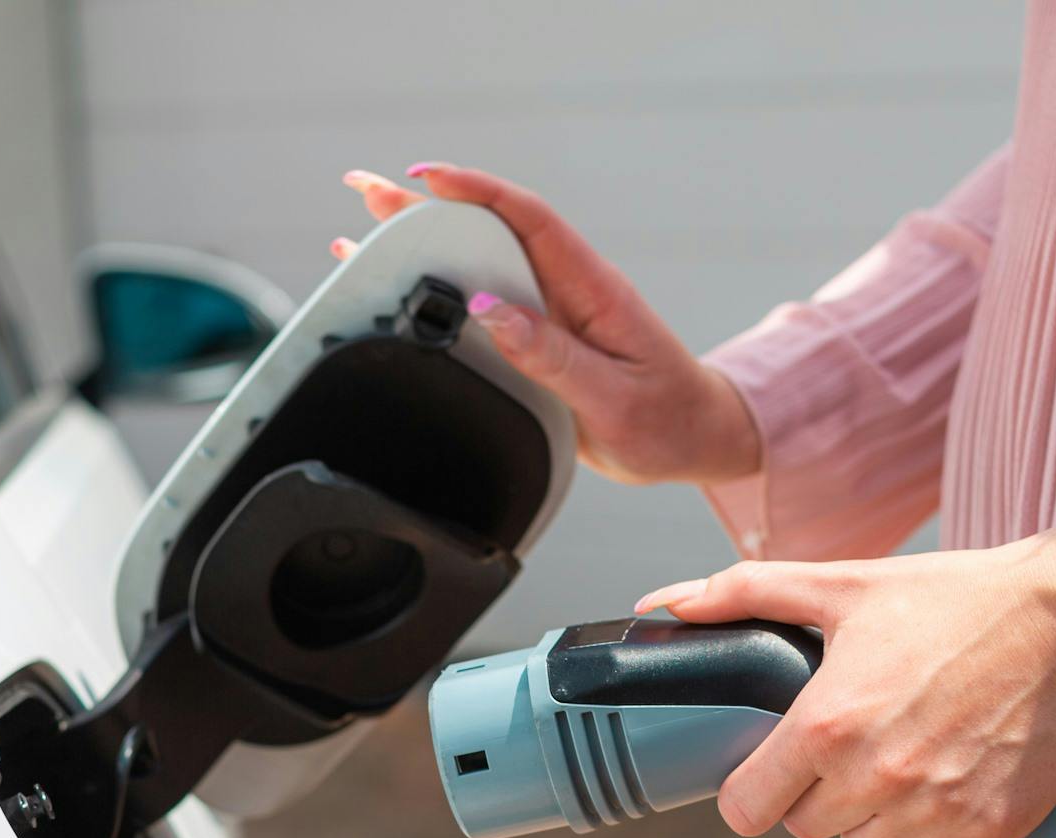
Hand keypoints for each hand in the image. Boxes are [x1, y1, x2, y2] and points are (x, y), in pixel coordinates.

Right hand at [333, 164, 758, 485]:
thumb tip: (491, 312)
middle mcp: (567, 292)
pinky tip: (396, 288)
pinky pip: (481, 309)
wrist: (694, 442)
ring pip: (478, 267)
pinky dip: (436, 295)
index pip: (530, 220)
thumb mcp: (613, 397)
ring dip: (423, 247)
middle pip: (489, 233)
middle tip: (364, 189)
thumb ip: (551, 355)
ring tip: (360, 229)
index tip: (425, 178)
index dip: (476, 192)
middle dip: (426, 208)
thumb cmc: (668, 420)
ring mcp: (550, 315)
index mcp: (593, 289)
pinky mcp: (537, 342)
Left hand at [635, 482, 1055, 837]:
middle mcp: (876, 777)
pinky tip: (939, 790)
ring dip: (869, 821)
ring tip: (897, 762)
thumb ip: (741, 594)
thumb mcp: (841, 583)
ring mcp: (936, 810)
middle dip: (814, 795)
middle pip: (806, 831)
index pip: (748, 811)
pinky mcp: (988, 831)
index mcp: (827, 723)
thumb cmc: (952, 597)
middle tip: (847, 746)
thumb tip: (658, 606)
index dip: (752, 791)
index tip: (768, 771)